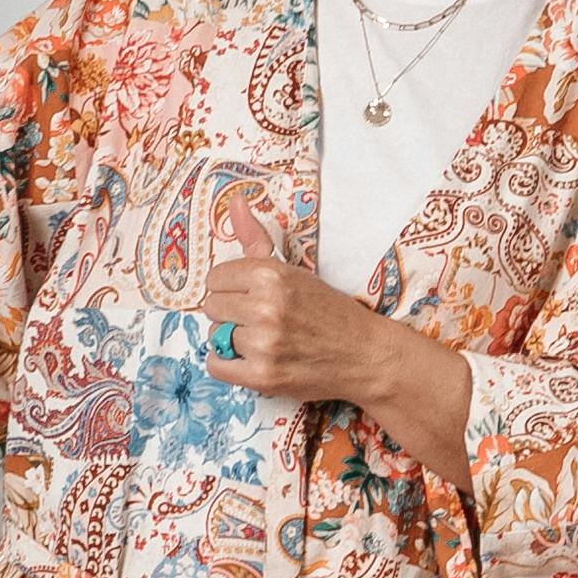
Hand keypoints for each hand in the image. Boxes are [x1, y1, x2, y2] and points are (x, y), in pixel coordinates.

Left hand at [196, 194, 405, 401]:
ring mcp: (264, 344)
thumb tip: (234, 201)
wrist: (364, 354)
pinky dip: (229, 364)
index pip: (216, 278)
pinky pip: (217, 366)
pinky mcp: (264, 376)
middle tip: (258, 320)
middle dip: (231, 314)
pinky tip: (252, 359)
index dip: (231, 288)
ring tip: (262, 340)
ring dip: (233, 340)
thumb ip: (257, 238)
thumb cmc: (328, 310)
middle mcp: (266, 307)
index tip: (249, 296)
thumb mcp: (294, 270)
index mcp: (271, 275)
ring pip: (216, 337)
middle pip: (212, 307)